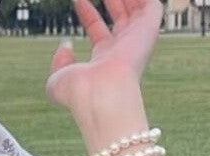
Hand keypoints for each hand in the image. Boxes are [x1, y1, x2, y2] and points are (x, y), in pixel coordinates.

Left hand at [47, 0, 163, 113]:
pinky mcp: (149, 30)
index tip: (77, 1)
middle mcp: (122, 50)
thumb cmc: (78, 92)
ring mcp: (136, 40)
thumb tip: (66, 45)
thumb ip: (59, 63)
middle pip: (121, 18)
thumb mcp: (57, 80)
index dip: (87, 14)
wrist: (100, 93)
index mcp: (103, 61)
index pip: (98, 31)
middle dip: (112, 1)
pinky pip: (152, 5)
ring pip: (137, 9)